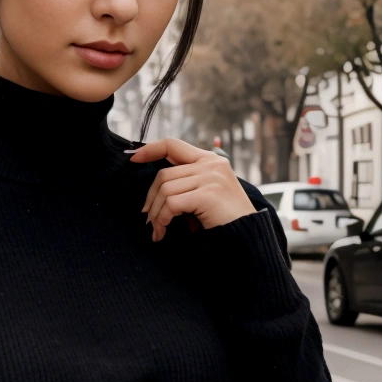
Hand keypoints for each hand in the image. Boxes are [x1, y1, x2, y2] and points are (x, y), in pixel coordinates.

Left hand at [130, 137, 256, 241]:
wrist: (248, 235)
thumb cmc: (225, 219)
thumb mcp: (207, 194)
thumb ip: (187, 185)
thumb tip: (156, 192)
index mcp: (210, 160)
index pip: (173, 145)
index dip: (150, 149)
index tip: (133, 159)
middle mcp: (211, 164)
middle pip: (164, 174)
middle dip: (151, 199)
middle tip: (148, 218)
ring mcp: (210, 177)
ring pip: (165, 189)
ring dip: (156, 213)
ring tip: (157, 229)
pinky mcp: (208, 194)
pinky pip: (172, 204)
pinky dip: (163, 219)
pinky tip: (163, 231)